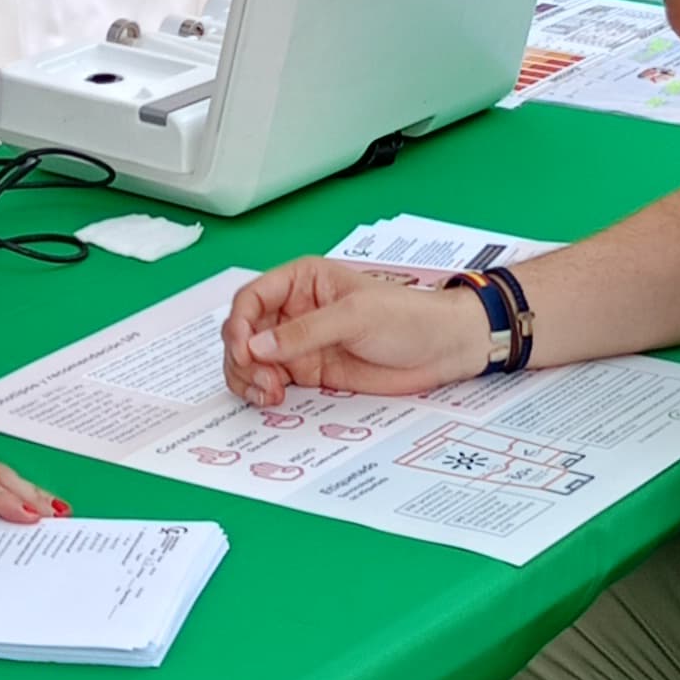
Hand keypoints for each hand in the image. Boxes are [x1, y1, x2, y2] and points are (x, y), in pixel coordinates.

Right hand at [222, 258, 490, 409]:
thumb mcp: (354, 317)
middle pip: (244, 332)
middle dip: (242, 358)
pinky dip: (263, 391)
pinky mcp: (309, 372)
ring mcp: (299, 343)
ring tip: (270, 393)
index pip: (251, 298)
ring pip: (251, 361)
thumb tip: (256, 346)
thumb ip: (304, 332)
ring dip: (249, 378)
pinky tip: (274, 398)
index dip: (238, 324)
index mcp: (301, 281)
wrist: (440, 350)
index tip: (243, 351)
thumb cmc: (405, 318)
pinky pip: (272, 381)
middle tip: (262, 380)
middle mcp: (293, 310)